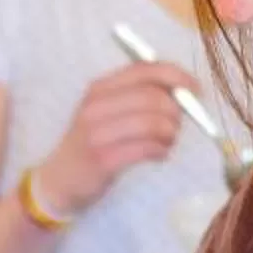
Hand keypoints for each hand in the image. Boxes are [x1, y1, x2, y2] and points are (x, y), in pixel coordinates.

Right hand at [32, 63, 197, 220]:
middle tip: (176, 127)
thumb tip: (181, 92)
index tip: (195, 90)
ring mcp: (98, 132)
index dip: (176, 76)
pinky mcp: (104, 159)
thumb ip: (136, 97)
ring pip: (153, 122)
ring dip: (170, 133)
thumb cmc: (89, 145)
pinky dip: (161, 151)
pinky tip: (158, 155)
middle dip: (175, 111)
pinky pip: (147, 148)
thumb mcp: (104, 113)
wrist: (58, 182)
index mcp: (99, 88)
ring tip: (167, 143)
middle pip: (152, 96)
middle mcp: (96, 106)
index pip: (144, 70)